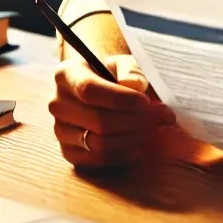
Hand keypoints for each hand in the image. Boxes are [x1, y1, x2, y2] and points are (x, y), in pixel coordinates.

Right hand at [49, 53, 176, 168]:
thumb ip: (132, 70)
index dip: (122, 99)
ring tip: (155, 128)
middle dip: (137, 121)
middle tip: (165, 117)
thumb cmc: (113, 73)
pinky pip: (98, 160)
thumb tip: (135, 86)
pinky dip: (124, 154)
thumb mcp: (124, 63)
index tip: (149, 103)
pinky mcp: (68, 152)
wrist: (99, 89)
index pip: (90, 90)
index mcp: (66, 74)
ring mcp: (60, 130)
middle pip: (98, 120)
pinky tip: (141, 143)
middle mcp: (57, 104)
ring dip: (134, 138)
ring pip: (99, 143)